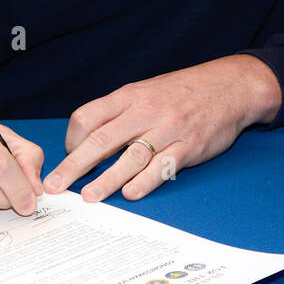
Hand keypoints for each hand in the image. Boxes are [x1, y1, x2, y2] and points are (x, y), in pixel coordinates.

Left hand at [42, 54, 280, 202]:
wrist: (229, 86)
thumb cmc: (182, 91)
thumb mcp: (146, 91)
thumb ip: (119, 113)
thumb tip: (88, 140)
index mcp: (129, 96)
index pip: (87, 116)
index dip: (72, 140)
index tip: (68, 157)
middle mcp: (145, 111)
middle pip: (102, 139)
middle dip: (74, 165)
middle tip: (55, 187)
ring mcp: (168, 129)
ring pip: (131, 157)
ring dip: (108, 179)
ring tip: (90, 197)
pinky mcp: (189, 146)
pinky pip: (164, 166)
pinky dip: (146, 181)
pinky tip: (132, 193)